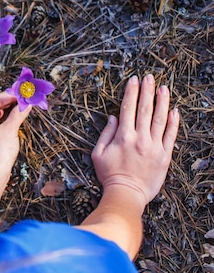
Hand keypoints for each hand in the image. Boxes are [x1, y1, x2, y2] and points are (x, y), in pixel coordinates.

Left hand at [0, 92, 30, 182]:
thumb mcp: (10, 130)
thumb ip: (18, 114)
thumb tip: (25, 104)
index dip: (8, 95)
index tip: (20, 93)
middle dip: (7, 102)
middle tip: (21, 98)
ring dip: (5, 110)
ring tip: (18, 106)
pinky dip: (1, 119)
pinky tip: (9, 117)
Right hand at [91, 74, 179, 208]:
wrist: (127, 194)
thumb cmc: (109, 175)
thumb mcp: (98, 154)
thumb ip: (106, 134)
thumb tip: (113, 118)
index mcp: (123, 136)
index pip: (128, 108)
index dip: (131, 92)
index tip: (134, 80)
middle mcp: (140, 138)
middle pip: (145, 109)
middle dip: (147, 91)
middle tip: (150, 77)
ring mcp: (154, 147)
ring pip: (160, 119)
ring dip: (162, 102)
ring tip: (163, 88)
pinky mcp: (165, 156)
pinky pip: (171, 135)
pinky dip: (173, 122)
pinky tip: (174, 111)